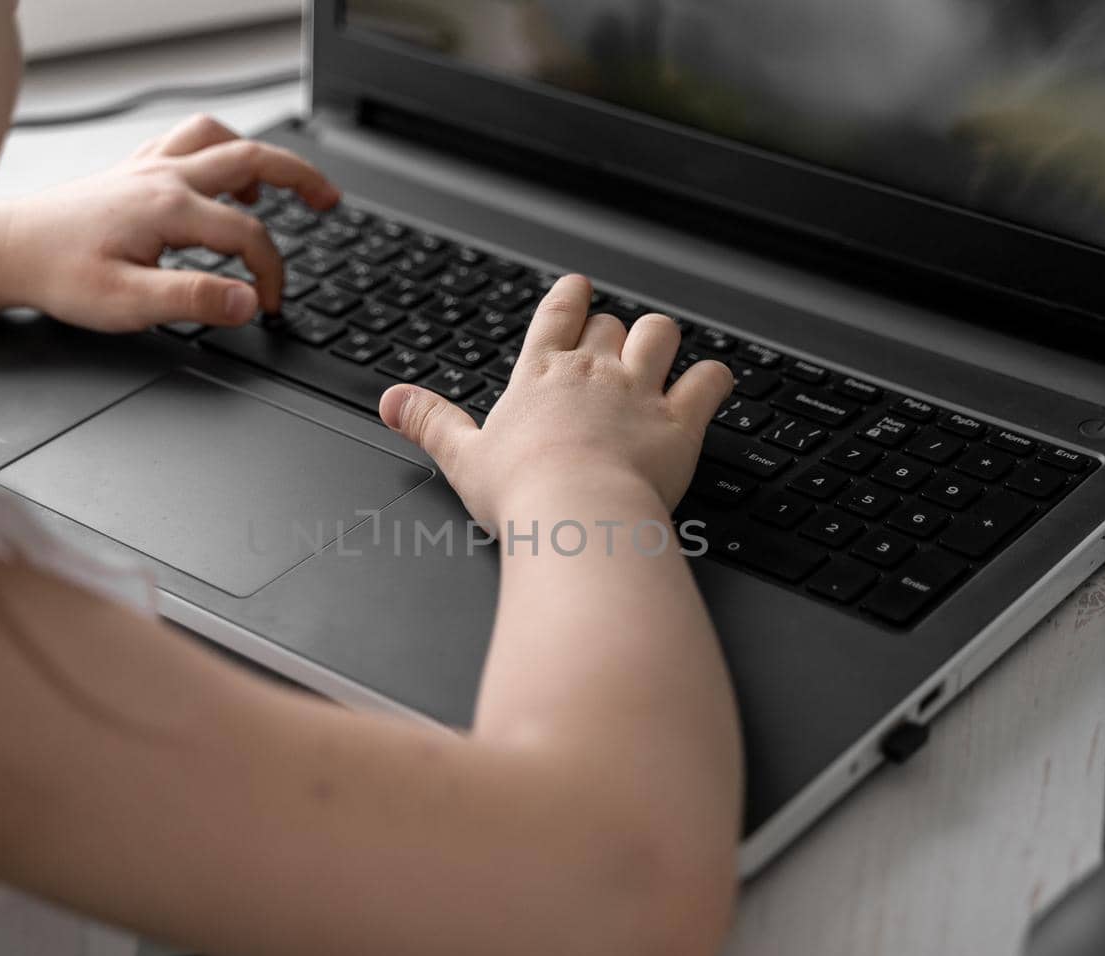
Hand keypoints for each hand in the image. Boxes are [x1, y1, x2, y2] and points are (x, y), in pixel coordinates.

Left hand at [0, 114, 340, 327]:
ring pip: (220, 138)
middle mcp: (164, 176)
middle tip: (330, 201)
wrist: (9, 249)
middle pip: (253, 159)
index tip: (268, 307)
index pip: (249, 236)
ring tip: (276, 186)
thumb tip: (246, 300)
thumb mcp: (128, 304)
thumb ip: (193, 301)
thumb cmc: (59, 275)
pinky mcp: (135, 169)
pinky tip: (221, 177)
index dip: (271, 275)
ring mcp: (149, 166)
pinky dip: (218, 150)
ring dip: (257, 157)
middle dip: (301, 178)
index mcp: (169, 208)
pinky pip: (188, 140)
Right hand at [378, 275, 734, 530]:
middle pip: (611, 325)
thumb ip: (430, 422)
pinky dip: (714, 379)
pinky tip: (710, 386)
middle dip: (614, 334)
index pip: (557, 315)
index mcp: (540, 377)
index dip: (570, 298)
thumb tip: (389, 400)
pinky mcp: (680, 421)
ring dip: (661, 341)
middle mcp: (592, 373)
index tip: (578, 290)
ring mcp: (639, 392)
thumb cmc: (520, 492)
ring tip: (660, 356)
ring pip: (660, 334)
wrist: (575, 515)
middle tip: (614, 352)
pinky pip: (709, 380)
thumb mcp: (462, 457)